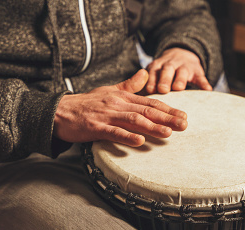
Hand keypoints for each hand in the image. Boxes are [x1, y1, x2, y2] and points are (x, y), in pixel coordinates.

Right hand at [53, 69, 186, 146]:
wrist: (59, 111)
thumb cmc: (86, 103)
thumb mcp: (108, 91)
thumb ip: (129, 85)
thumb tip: (145, 74)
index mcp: (122, 96)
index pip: (150, 102)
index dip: (168, 109)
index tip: (184, 115)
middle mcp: (117, 104)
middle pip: (146, 111)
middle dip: (167, 118)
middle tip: (185, 125)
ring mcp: (106, 116)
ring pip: (133, 121)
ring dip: (152, 127)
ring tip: (169, 133)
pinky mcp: (95, 128)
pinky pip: (113, 133)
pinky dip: (127, 137)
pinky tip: (140, 141)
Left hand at [145, 48, 211, 93]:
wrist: (181, 55)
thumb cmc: (162, 73)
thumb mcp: (153, 75)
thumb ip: (145, 86)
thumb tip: (135, 103)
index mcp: (157, 66)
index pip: (153, 72)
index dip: (151, 80)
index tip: (149, 90)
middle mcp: (170, 65)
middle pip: (167, 70)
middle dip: (164, 79)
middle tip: (162, 89)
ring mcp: (184, 67)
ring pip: (182, 72)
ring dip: (180, 79)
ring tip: (179, 88)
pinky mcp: (197, 71)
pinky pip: (201, 77)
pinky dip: (204, 83)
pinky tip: (207, 90)